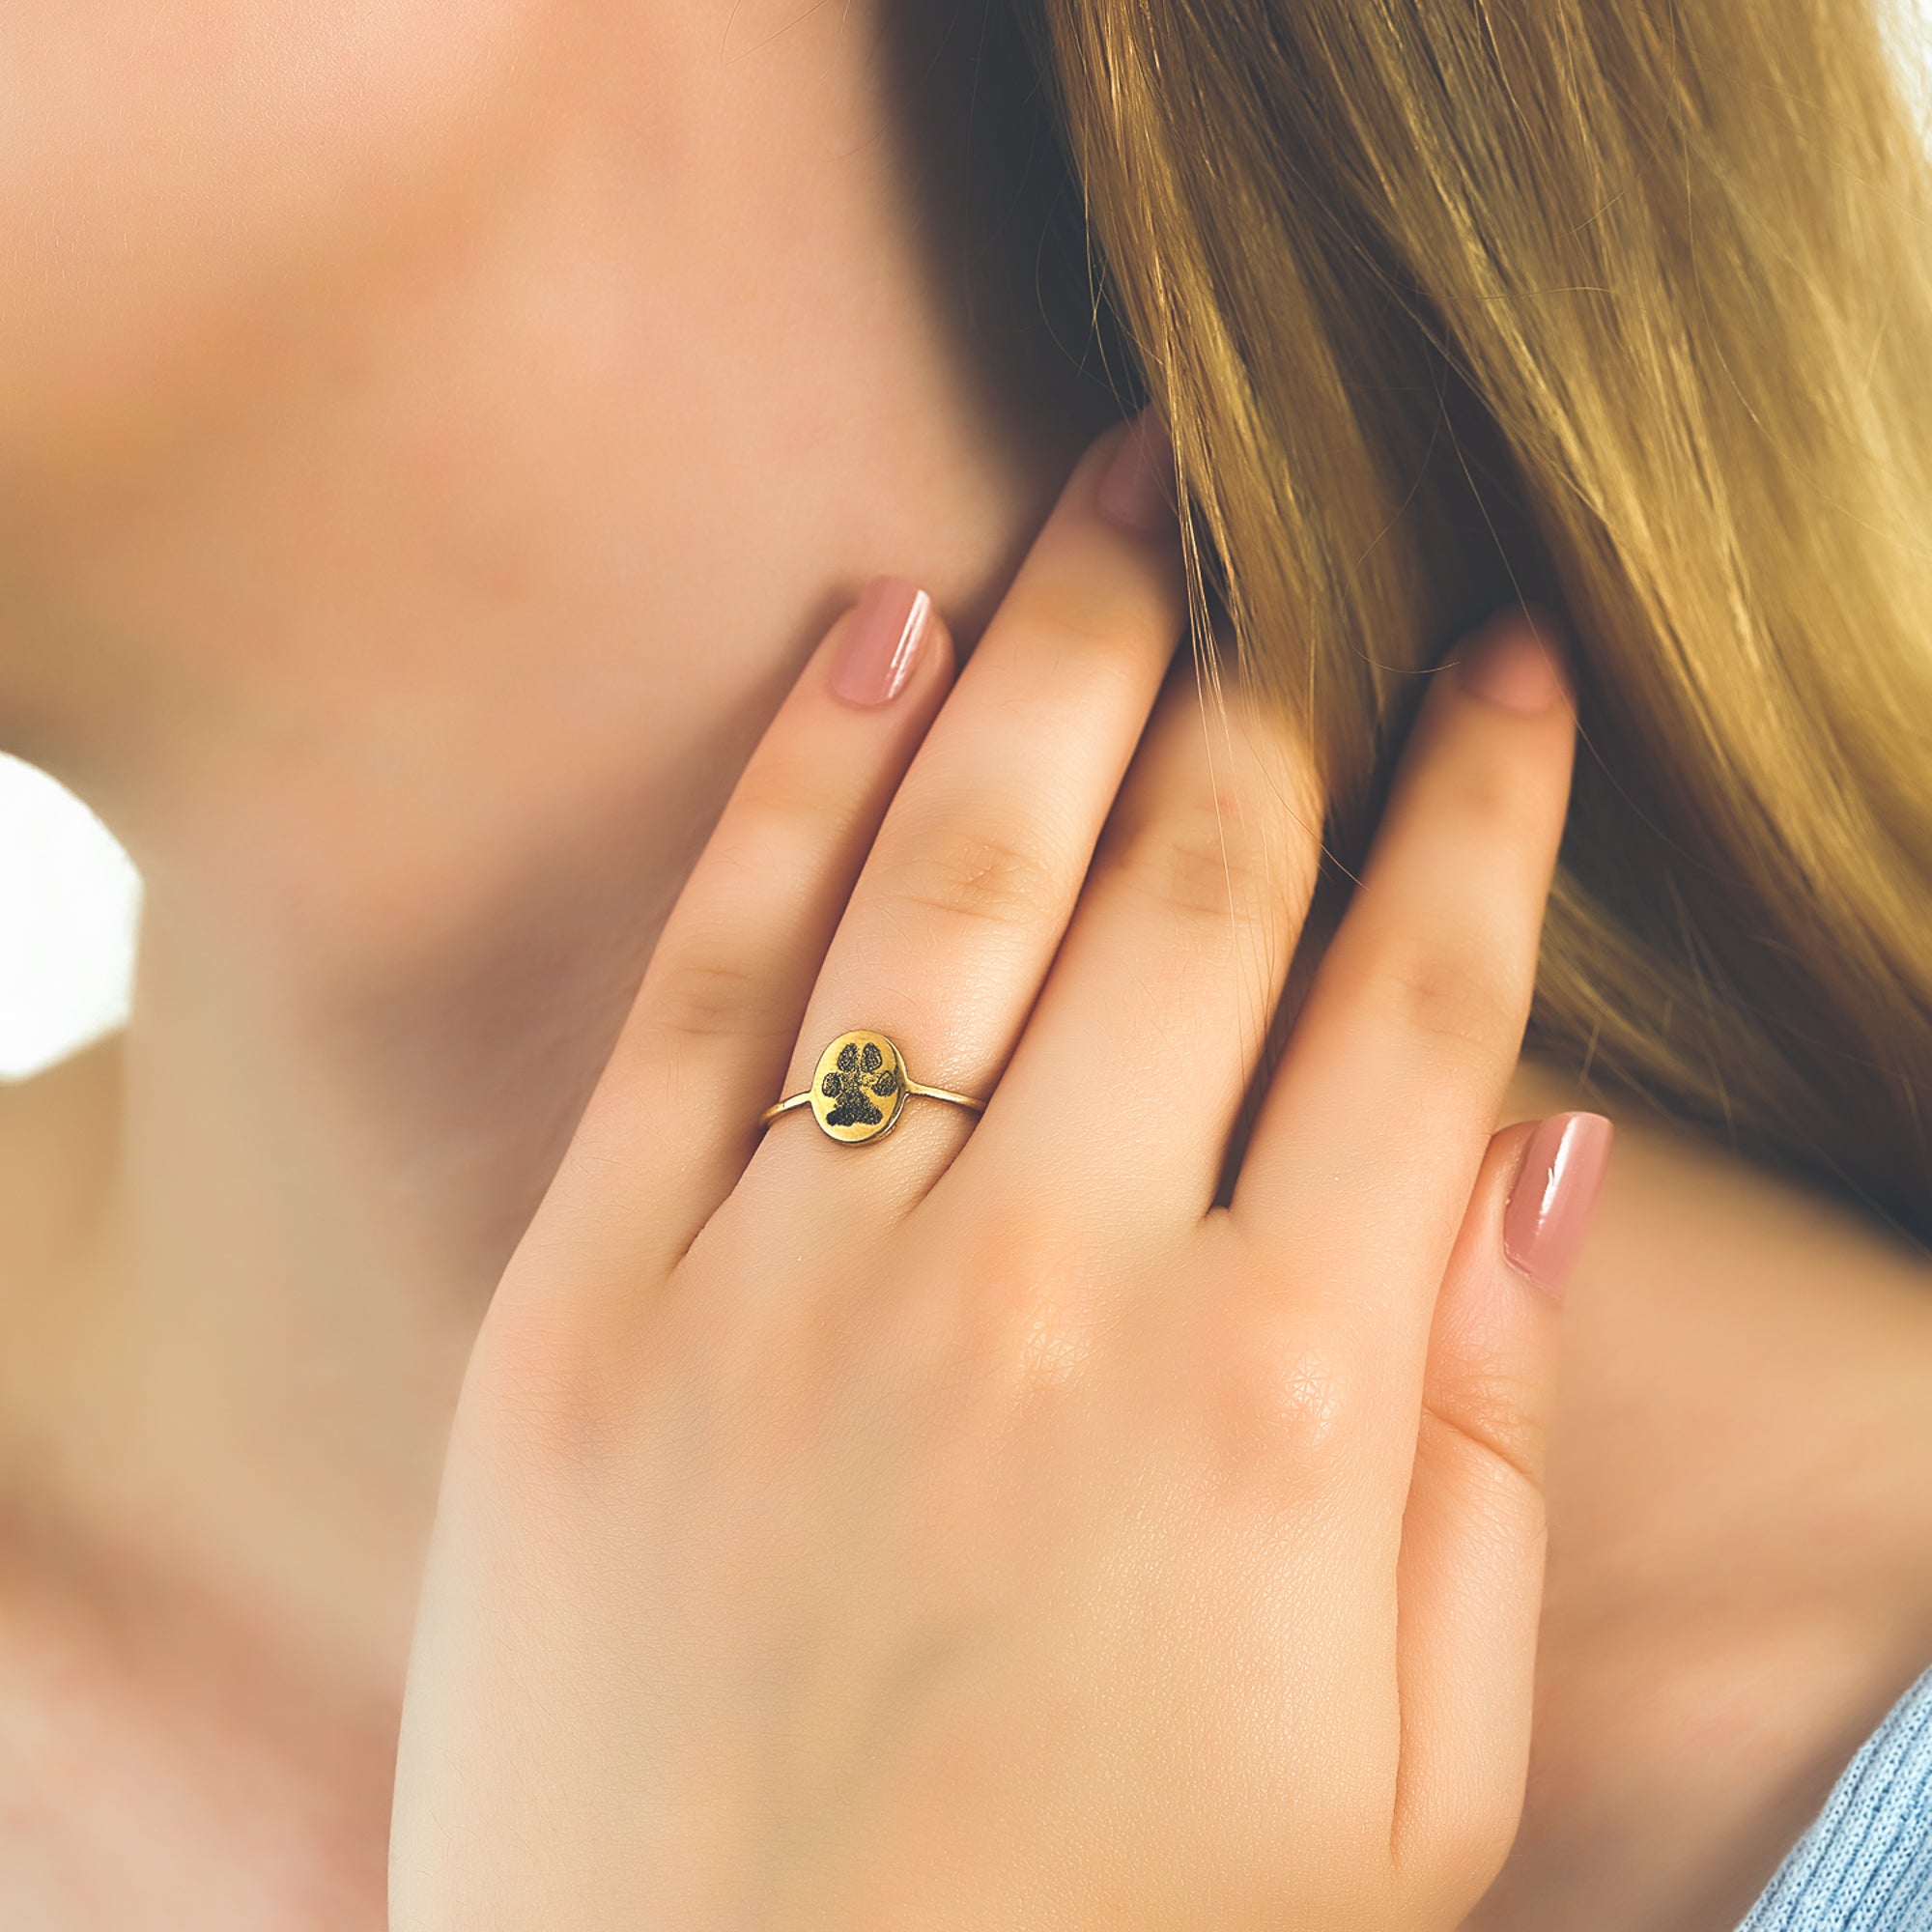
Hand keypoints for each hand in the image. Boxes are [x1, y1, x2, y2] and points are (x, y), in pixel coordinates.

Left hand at [389, 418, 1605, 1928]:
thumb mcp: (1404, 1779)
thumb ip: (1489, 1445)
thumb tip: (1560, 1144)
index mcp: (1278, 1410)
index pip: (1423, 1007)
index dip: (1486, 806)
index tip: (1510, 663)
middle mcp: (1046, 1296)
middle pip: (1199, 881)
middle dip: (1274, 666)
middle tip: (1298, 507)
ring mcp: (799, 1285)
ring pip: (963, 871)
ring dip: (1061, 644)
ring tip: (1120, 477)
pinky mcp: (590, 1306)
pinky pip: (712, 974)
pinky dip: (799, 778)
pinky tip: (880, 626)